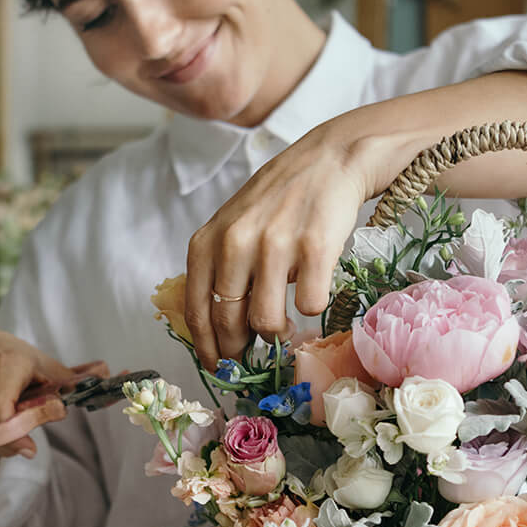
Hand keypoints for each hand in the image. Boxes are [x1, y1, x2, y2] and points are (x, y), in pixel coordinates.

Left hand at [184, 117, 408, 369]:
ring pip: (266, 322)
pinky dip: (312, 306)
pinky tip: (313, 289)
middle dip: (241, 348)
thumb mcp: (233, 227)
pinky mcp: (314, 248)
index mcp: (207, 241)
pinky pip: (309, 305)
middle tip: (255, 352)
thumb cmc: (279, 199)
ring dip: (278, 333)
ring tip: (286, 324)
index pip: (196, 310)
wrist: (330, 159)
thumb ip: (220, 271)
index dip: (206, 348)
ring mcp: (274, 245)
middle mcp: (234, 242)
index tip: (218, 367)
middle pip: (228, 322)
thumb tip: (219, 333)